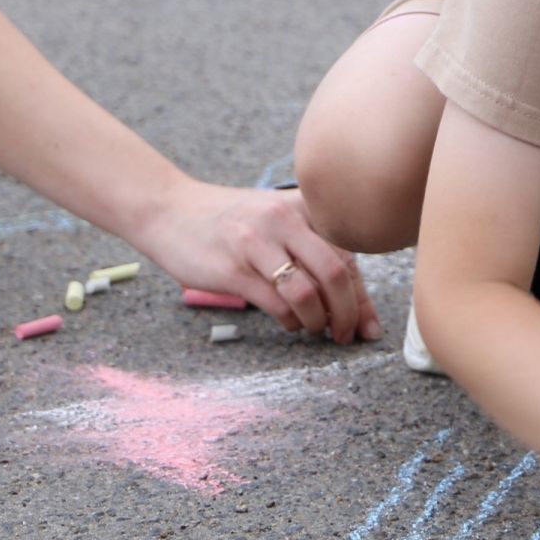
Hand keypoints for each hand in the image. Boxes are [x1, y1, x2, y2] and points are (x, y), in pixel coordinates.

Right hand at [134, 181, 380, 343]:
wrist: (169, 210)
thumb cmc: (231, 221)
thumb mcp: (276, 218)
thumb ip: (313, 246)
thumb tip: (352, 295)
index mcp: (302, 205)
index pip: (349, 253)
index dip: (364, 296)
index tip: (370, 326)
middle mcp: (284, 219)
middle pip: (336, 273)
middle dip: (349, 313)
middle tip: (347, 335)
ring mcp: (257, 243)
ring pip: (307, 293)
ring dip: (318, 322)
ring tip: (316, 330)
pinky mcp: (233, 269)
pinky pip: (276, 305)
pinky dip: (290, 322)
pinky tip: (289, 323)